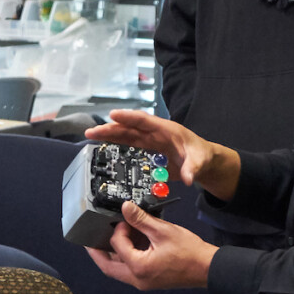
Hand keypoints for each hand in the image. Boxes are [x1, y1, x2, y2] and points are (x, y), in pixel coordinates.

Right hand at [83, 110, 228, 195]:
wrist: (203, 162)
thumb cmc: (202, 156)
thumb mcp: (200, 161)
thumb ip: (193, 168)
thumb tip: (188, 179)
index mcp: (166, 130)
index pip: (144, 121)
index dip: (128, 117)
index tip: (112, 115)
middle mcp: (154, 134)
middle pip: (129, 129)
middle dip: (110, 129)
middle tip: (92, 132)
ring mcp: (148, 143)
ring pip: (125, 137)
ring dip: (108, 137)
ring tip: (90, 137)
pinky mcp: (146, 152)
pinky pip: (128, 148)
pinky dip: (115, 148)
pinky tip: (102, 151)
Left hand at [85, 202, 217, 291]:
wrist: (208, 268)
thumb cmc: (190, 252)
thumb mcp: (163, 231)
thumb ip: (141, 220)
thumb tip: (126, 208)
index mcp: (139, 267)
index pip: (117, 246)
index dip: (119, 230)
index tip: (126, 219)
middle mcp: (137, 279)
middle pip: (108, 267)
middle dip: (97, 253)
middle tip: (89, 241)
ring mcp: (143, 282)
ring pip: (117, 271)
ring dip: (110, 257)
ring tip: (105, 242)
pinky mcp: (149, 281)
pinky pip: (129, 271)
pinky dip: (124, 260)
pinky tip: (126, 247)